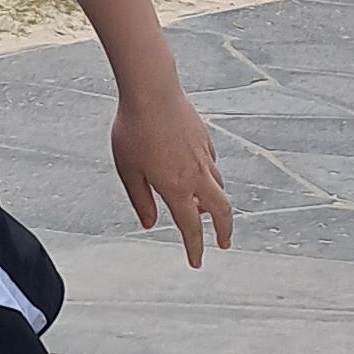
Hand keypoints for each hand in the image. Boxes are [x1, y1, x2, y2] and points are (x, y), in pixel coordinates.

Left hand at [111, 72, 232, 267]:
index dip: (195, 248)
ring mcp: (203, 155)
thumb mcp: (128, 170)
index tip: (197, 262)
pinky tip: (201, 175)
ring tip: (208, 212)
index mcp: (176, 187)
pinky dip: (210, 177)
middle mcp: (196, 175)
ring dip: (216, 204)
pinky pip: (212, 165)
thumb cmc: (133, 130)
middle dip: (224, 230)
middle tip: (223, 244)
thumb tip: (151, 223)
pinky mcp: (204, 138)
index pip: (190, 227)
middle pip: (221, 210)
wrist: (152, 91)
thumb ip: (141, 199)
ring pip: (218, 186)